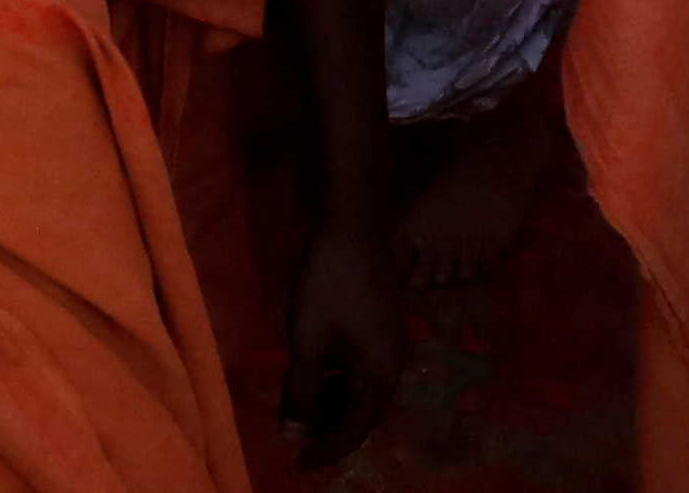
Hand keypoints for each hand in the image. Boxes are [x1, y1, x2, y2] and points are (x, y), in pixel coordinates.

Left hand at [280, 213, 407, 470]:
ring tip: (301, 409)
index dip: (325, 451)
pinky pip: (364, 368)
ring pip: (364, 390)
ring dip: (334, 404)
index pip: (353, 429)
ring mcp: (394, 342)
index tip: (297, 465)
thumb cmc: (327, 283)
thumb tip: (292, 435)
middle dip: (331, 430)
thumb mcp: (307, 341)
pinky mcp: (386, 325)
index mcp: (381, 373)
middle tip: (297, 440)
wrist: (353, 224)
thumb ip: (300, 392)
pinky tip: (317, 373)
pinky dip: (341, 380)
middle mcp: (396, 363)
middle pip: (364, 413)